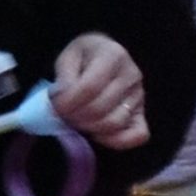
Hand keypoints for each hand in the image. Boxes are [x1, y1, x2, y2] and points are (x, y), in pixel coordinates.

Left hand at [52, 32, 147, 148]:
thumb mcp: (68, 58)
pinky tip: (97, 134)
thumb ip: (64, 78)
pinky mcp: (141, 113)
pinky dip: (116, 141)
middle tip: (62, 115)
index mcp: (113, 55)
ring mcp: (139, 95)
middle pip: (100, 108)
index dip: (68, 102)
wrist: (102, 57)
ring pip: (114, 123)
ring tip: (76, 120)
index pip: (89, 87)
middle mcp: (131, 74)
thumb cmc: (83, 59)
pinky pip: (138, 135)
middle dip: (74, 117)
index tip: (55, 105)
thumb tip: (63, 99)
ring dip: (89, 128)